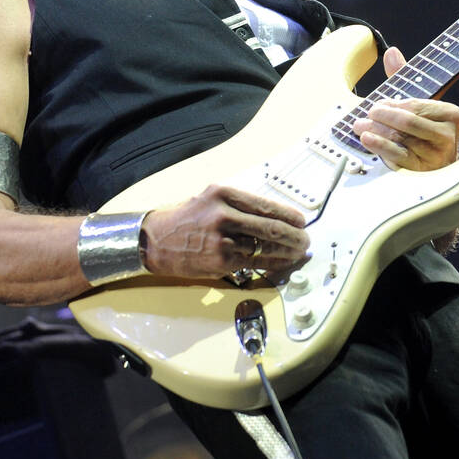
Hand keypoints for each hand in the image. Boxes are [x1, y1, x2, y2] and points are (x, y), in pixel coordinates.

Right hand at [142, 184, 309, 277]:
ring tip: (298, 252)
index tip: (301, 221)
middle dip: (294, 236)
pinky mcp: (221, 262)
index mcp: (223, 194)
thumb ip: (239, 206)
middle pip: (271, 227)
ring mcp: (223, 240)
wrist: (153, 241)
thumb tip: (273, 216)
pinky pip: (254, 263)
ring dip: (287, 251)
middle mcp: (224, 215)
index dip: (289, 216)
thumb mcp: (210, 199)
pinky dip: (272, 264)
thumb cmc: (184, 220)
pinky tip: (281, 263)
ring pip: (266, 247)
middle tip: (305, 239)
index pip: (266, 205)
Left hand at [351, 47, 458, 171]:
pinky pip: (398, 156)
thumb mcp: (416, 103)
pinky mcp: (423, 171)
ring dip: (375, 131)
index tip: (377, 105)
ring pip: (400, 138)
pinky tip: (367, 139)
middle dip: (383, 116)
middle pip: (408, 122)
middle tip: (368, 114)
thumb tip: (391, 52)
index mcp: (451, 114)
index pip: (416, 105)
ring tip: (360, 126)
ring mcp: (436, 155)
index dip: (392, 105)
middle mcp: (448, 135)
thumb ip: (404, 76)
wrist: (435, 167)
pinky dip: (380, 146)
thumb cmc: (423, 131)